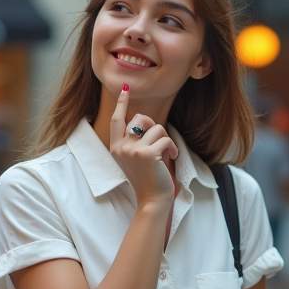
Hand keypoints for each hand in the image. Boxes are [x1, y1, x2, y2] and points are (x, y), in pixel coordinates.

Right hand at [109, 85, 177, 208]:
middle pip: (140, 118)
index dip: (121, 103)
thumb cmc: (147, 178)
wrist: (151, 199)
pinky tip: (172, 157)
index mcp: (116, 147)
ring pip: (156, 127)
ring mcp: (132, 150)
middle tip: (159, 141)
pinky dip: (172, 147)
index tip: (125, 88)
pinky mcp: (147, 154)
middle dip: (153, 125)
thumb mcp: (134, 157)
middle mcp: (121, 147)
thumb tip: (144, 120)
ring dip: (165, 139)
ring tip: (166, 153)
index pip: (117, 119)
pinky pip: (165, 139)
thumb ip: (135, 140)